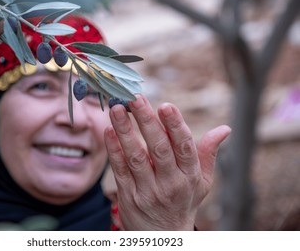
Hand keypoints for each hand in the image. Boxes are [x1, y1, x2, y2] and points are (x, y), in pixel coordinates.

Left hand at [104, 94, 230, 229]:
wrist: (164, 236)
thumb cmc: (183, 201)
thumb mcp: (202, 182)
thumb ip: (209, 154)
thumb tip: (225, 129)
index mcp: (190, 176)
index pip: (184, 147)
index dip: (175, 125)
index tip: (165, 105)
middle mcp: (170, 183)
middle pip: (158, 148)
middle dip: (147, 121)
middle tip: (135, 98)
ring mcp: (147, 190)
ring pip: (135, 156)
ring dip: (125, 131)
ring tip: (117, 108)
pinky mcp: (128, 195)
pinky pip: (120, 169)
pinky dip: (114, 149)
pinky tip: (109, 130)